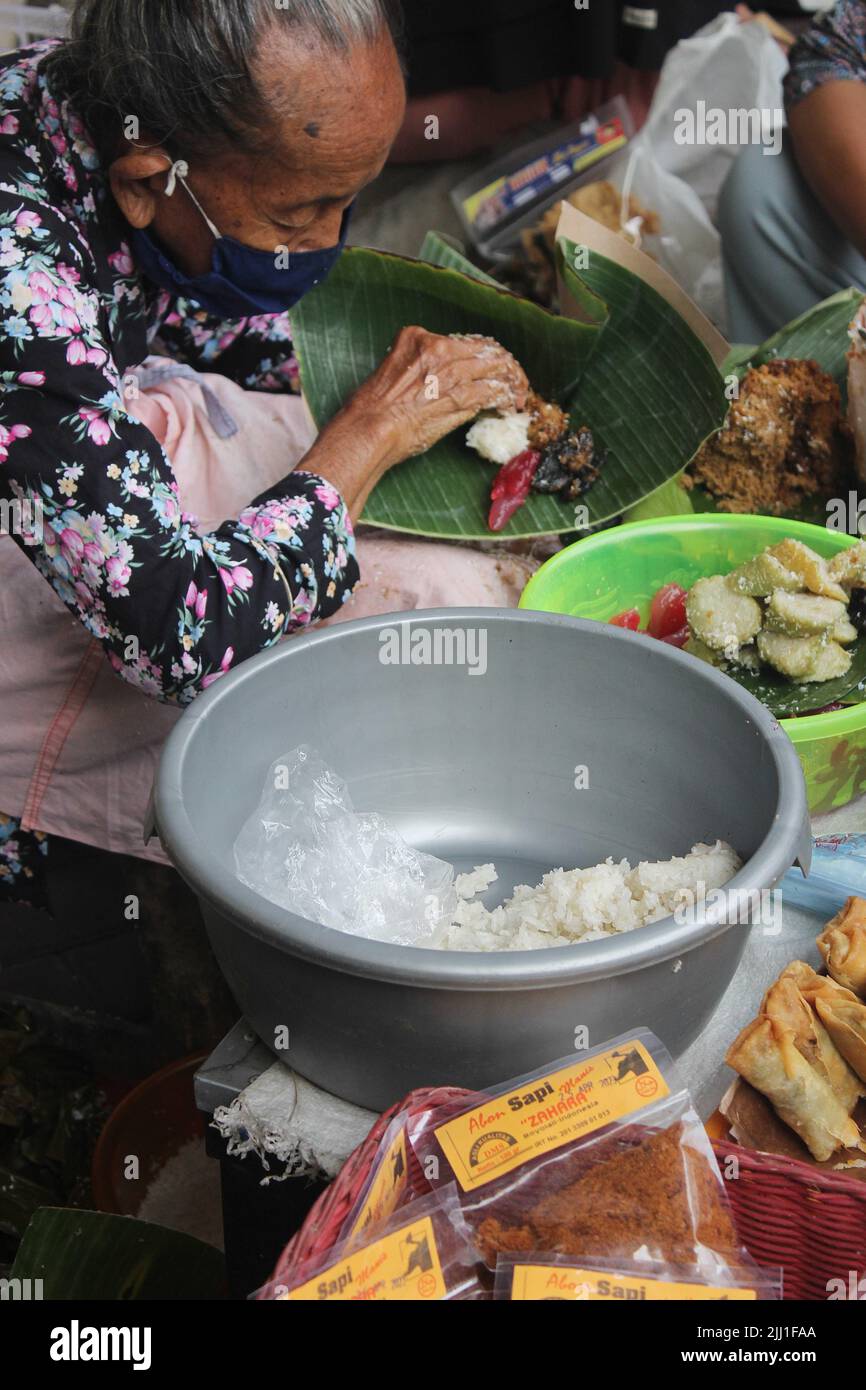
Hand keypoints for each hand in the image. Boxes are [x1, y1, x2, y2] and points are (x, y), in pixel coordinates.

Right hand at [297, 326, 527, 518]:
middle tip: (515, 382)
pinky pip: (495, 392)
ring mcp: (452, 371)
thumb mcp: (392, 371)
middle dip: (507, 366)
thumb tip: (437, 382)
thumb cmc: (372, 409)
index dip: (483, 355)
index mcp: (419, 338)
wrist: (370, 428)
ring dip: (514, 383)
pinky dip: (508, 399)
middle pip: (487, 349)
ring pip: (497, 368)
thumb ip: (417, 368)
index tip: (489, 368)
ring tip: (519, 397)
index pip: (464, 341)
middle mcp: (439, 348)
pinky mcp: (462, 396)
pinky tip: (512, 408)